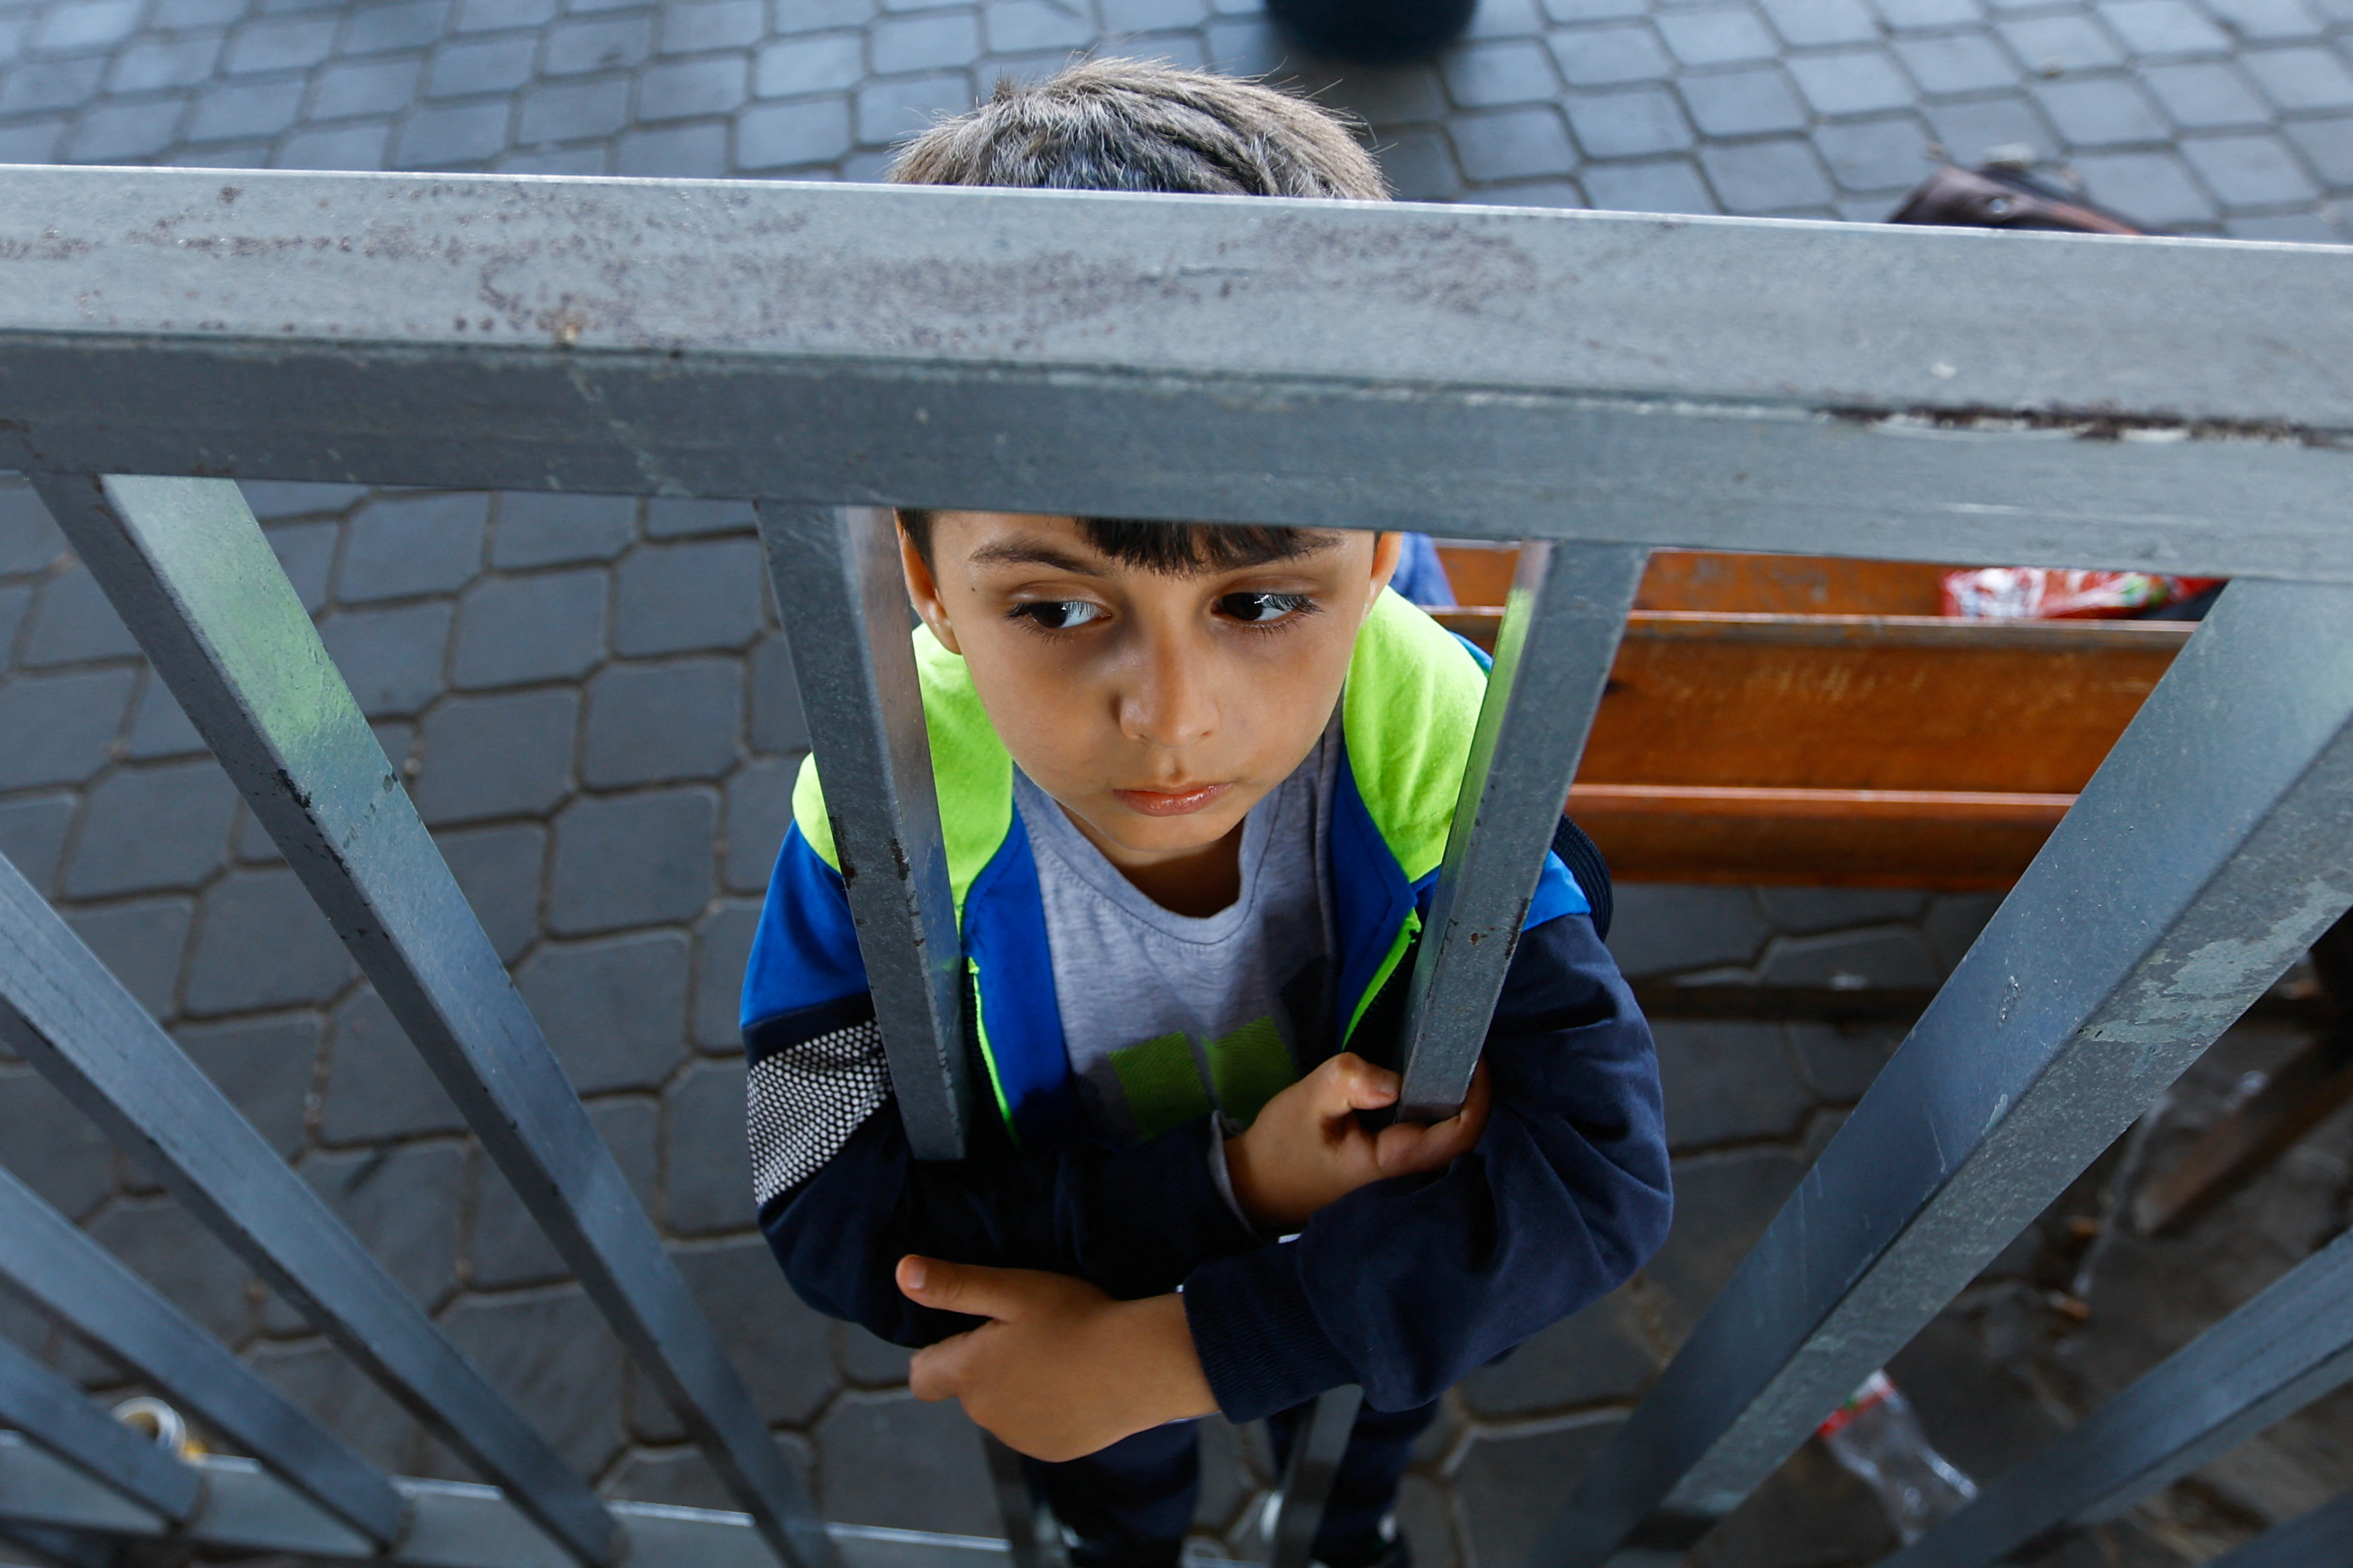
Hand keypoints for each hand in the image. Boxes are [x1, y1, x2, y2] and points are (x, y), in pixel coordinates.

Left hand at [898, 1258, 1216, 1460]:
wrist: (1143, 1364)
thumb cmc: (1078, 1318)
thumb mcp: (1014, 1289)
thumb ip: (954, 1285)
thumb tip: (902, 1273)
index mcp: (970, 1375)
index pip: (922, 1376)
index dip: (938, 1353)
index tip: (974, 1330)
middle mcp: (987, 1416)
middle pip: (969, 1390)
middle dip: (987, 1365)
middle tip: (1031, 1332)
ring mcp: (1022, 1439)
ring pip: (1004, 1409)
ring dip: (1018, 1387)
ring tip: (1060, 1355)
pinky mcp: (1056, 1451)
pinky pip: (1037, 1428)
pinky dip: (1049, 1409)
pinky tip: (1078, 1384)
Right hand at [1224, 1053, 1491, 1232]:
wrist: (1258, 1185)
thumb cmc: (1282, 1146)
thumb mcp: (1307, 1102)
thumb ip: (1349, 1083)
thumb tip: (1394, 1081)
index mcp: (1393, 1160)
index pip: (1459, 1133)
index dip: (1477, 1094)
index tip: (1471, 1054)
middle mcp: (1406, 1170)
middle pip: (1462, 1131)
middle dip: (1467, 1087)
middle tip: (1456, 1041)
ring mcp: (1400, 1168)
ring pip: (1445, 1131)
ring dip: (1450, 1093)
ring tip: (1441, 1050)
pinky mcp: (1389, 1159)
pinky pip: (1425, 1130)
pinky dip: (1430, 1101)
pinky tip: (1417, 1075)